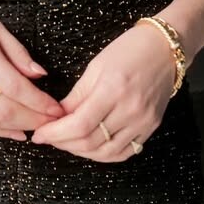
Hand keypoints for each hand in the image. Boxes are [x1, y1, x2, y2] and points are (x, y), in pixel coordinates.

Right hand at [0, 0, 65, 140]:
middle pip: (4, 108)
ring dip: (17, 127)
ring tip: (39, 129)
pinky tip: (15, 132)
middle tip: (53, 122)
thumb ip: (17, 52)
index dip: (39, 102)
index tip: (56, 108)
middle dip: (33, 119)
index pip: (15, 87)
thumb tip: (40, 75)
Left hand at [28, 23, 178, 161]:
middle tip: (48, 137)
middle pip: (90, 142)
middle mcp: (130, 110)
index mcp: (113, 90)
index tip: (39, 134)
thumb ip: (76, 96)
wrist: (165, 48)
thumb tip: (56, 117)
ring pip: (105, 152)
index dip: (55, 134)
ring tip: (66, 142)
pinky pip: (124, 152)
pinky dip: (103, 155)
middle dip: (63, 143)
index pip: (78, 124)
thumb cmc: (129, 50)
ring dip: (80, 152)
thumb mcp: (95, 67)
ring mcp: (143, 122)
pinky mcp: (150, 127)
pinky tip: (90, 148)